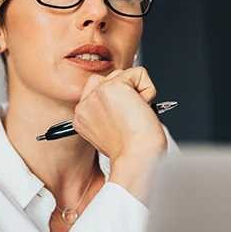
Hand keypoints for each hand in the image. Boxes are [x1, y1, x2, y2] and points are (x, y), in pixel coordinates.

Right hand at [72, 68, 167, 201]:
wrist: (138, 157)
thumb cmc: (131, 151)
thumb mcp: (109, 132)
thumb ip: (106, 112)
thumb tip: (122, 99)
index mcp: (81, 116)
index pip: (96, 89)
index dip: (116, 99)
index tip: (122, 121)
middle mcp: (86, 104)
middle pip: (110, 79)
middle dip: (127, 94)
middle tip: (129, 119)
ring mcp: (98, 93)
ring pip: (124, 74)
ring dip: (137, 92)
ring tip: (135, 115)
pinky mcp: (115, 86)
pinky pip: (140, 73)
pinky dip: (148, 89)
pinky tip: (142, 108)